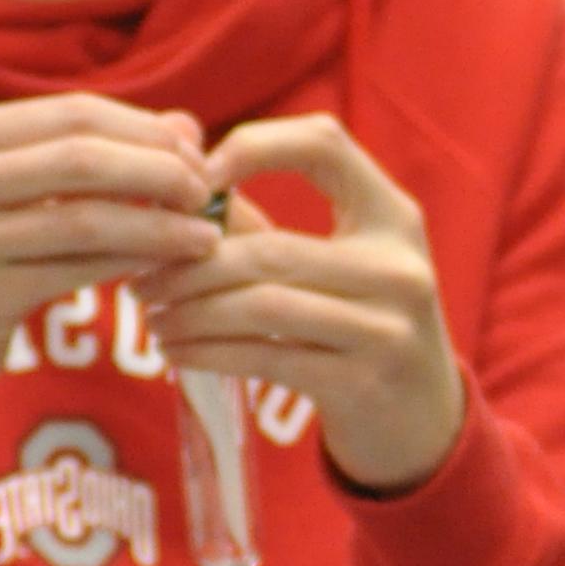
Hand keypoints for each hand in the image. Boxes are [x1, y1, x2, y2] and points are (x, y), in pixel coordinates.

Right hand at [0, 92, 219, 425]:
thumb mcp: (26, 196)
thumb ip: (100, 156)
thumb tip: (189, 126)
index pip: (77, 113)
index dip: (148, 131)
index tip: (199, 157)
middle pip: (82, 157)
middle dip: (159, 171)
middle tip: (208, 193)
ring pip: (84, 219)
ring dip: (158, 226)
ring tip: (206, 236)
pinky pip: (73, 272)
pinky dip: (130, 266)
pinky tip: (167, 269)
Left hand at [147, 113, 464, 492]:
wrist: (422, 420)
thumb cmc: (358, 325)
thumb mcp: (336, 264)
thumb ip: (258, 225)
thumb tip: (169, 193)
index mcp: (394, 216)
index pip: (324, 144)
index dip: (254, 146)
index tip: (197, 179)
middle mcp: (398, 267)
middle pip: (270, 248)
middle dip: (191, 264)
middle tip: (142, 277)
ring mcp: (386, 329)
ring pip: (261, 307)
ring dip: (191, 312)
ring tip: (153, 317)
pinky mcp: (361, 384)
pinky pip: (265, 359)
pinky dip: (207, 352)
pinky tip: (176, 352)